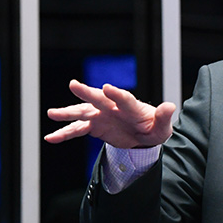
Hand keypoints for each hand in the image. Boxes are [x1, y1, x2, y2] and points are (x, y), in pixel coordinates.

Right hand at [44, 79, 175, 148]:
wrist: (144, 137)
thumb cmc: (155, 129)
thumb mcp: (163, 127)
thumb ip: (164, 117)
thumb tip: (170, 106)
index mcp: (132, 107)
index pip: (124, 98)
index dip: (116, 93)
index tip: (107, 87)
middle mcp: (114, 107)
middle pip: (99, 99)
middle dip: (88, 93)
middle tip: (74, 85)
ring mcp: (102, 116)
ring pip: (83, 112)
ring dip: (68, 113)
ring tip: (52, 113)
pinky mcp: (94, 126)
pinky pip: (77, 130)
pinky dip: (64, 133)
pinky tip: (51, 138)